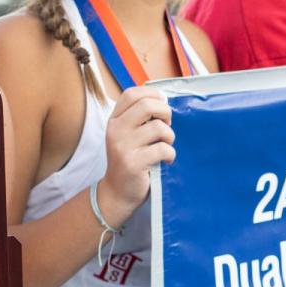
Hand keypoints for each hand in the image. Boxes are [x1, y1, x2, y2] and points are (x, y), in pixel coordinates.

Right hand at [98, 86, 174, 227]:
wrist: (117, 192)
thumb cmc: (129, 161)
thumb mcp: (127, 135)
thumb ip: (139, 118)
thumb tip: (164, 102)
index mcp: (115, 120)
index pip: (132, 94)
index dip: (152, 95)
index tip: (161, 107)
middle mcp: (116, 130)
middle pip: (147, 105)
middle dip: (165, 113)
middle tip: (166, 126)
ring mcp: (123, 146)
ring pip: (158, 128)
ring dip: (169, 137)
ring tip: (165, 146)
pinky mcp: (133, 163)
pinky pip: (162, 149)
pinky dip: (170, 154)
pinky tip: (166, 160)